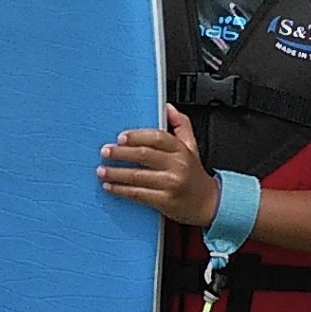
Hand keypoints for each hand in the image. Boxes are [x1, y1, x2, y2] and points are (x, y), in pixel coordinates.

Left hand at [97, 105, 220, 228]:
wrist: (208, 204)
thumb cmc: (195, 175)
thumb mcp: (192, 146)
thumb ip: (180, 124)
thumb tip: (168, 107)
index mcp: (181, 150)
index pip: (158, 137)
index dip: (137, 136)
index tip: (121, 137)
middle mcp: (176, 166)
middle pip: (144, 155)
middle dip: (121, 153)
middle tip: (105, 151)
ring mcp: (170, 184)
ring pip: (137, 176)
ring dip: (116, 173)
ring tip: (102, 170)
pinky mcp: (164, 201)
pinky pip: (138, 194)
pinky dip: (121, 190)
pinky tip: (110, 186)